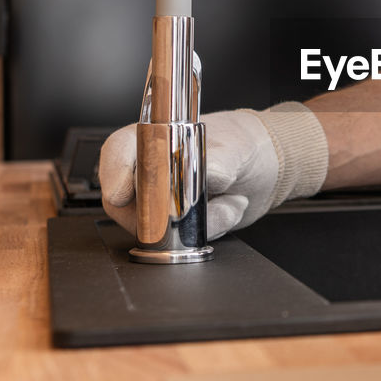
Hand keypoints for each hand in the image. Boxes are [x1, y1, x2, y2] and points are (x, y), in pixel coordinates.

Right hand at [98, 103, 328, 239]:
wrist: (267, 167)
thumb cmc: (246, 144)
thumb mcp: (237, 147)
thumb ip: (219, 161)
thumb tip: (204, 175)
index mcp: (154, 139)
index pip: (119, 151)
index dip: (113, 172)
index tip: (121, 194)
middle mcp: (150, 172)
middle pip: (125, 200)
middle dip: (159, 212)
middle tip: (196, 205)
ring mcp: (161, 201)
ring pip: (155, 228)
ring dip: (196, 221)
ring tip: (229, 198)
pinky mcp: (177, 224)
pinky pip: (183, 240)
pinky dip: (212, 227)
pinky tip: (230, 206)